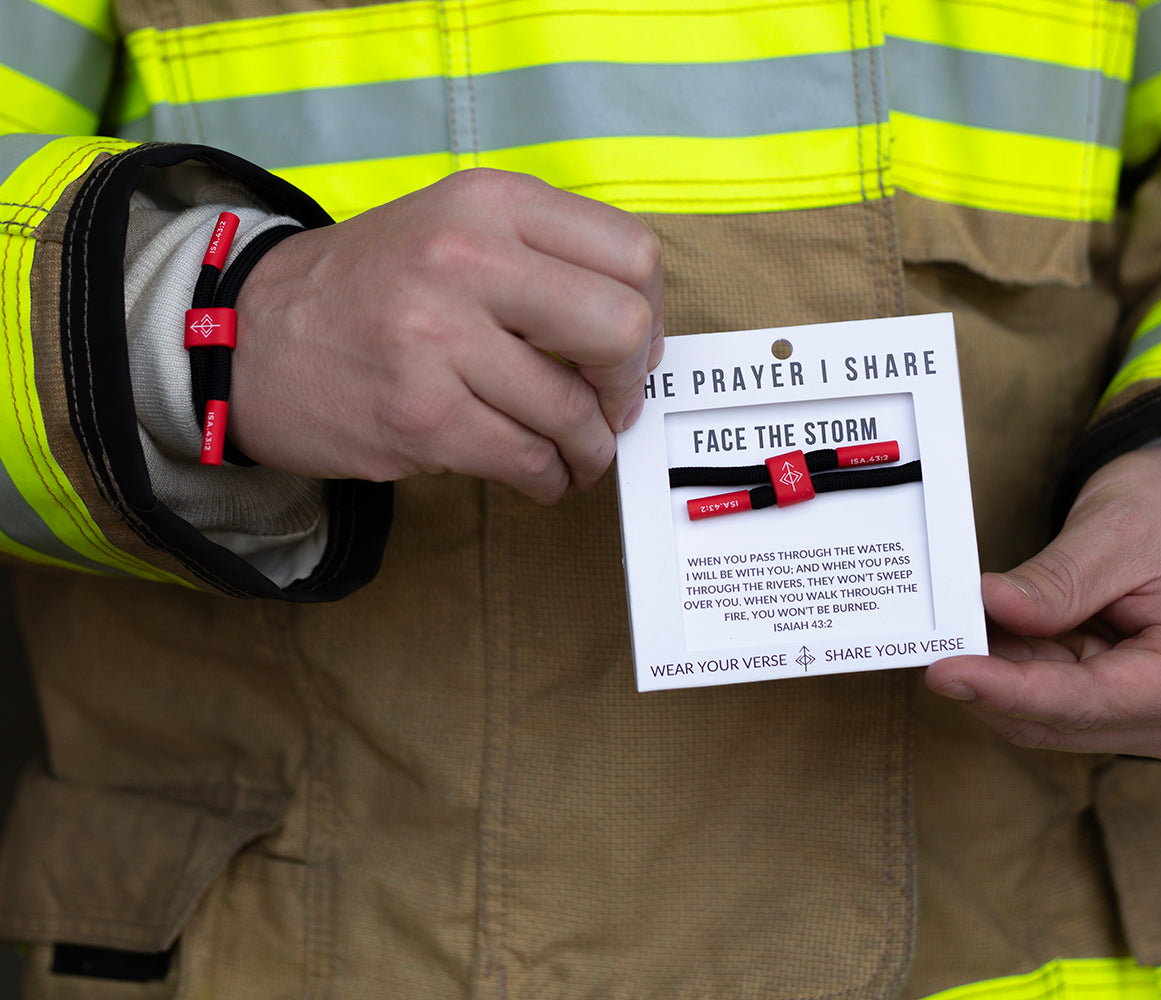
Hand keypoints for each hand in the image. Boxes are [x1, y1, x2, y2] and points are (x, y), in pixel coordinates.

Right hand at [232, 169, 663, 502]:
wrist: (246, 336)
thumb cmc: (372, 289)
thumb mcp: (455, 228)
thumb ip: (546, 261)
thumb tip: (639, 339)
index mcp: (490, 203)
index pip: (631, 256)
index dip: (649, 315)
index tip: (630, 349)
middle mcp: (466, 259)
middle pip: (619, 330)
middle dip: (629, 386)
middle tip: (610, 407)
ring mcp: (439, 339)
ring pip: (574, 412)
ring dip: (588, 449)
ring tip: (574, 453)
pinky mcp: (420, 416)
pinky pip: (526, 460)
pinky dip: (548, 478)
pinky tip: (538, 475)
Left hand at [925, 446, 1160, 760]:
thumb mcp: (1118, 530)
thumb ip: (1058, 580)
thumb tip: (993, 605)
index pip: (1086, 700)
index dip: (1008, 690)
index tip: (946, 670)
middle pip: (1060, 718)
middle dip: (995, 678)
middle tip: (939, 633)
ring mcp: (1150, 716)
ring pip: (1047, 715)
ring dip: (1002, 672)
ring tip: (968, 620)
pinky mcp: (1120, 706)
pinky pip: (1051, 699)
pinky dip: (1016, 667)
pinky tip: (993, 630)